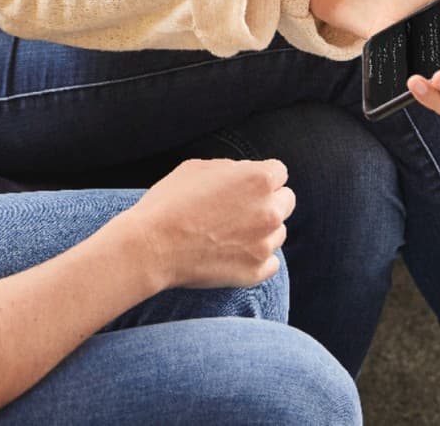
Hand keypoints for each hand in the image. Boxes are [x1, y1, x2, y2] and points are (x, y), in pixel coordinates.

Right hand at [118, 158, 295, 289]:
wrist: (152, 246)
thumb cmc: (170, 202)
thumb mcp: (199, 167)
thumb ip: (232, 168)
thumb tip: (244, 175)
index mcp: (258, 179)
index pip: (279, 172)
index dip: (259, 177)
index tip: (244, 186)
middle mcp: (269, 210)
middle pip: (286, 201)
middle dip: (268, 201)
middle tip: (241, 209)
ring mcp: (265, 244)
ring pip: (279, 232)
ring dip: (263, 230)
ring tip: (232, 233)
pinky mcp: (257, 272)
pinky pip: (272, 262)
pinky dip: (258, 258)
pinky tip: (235, 253)